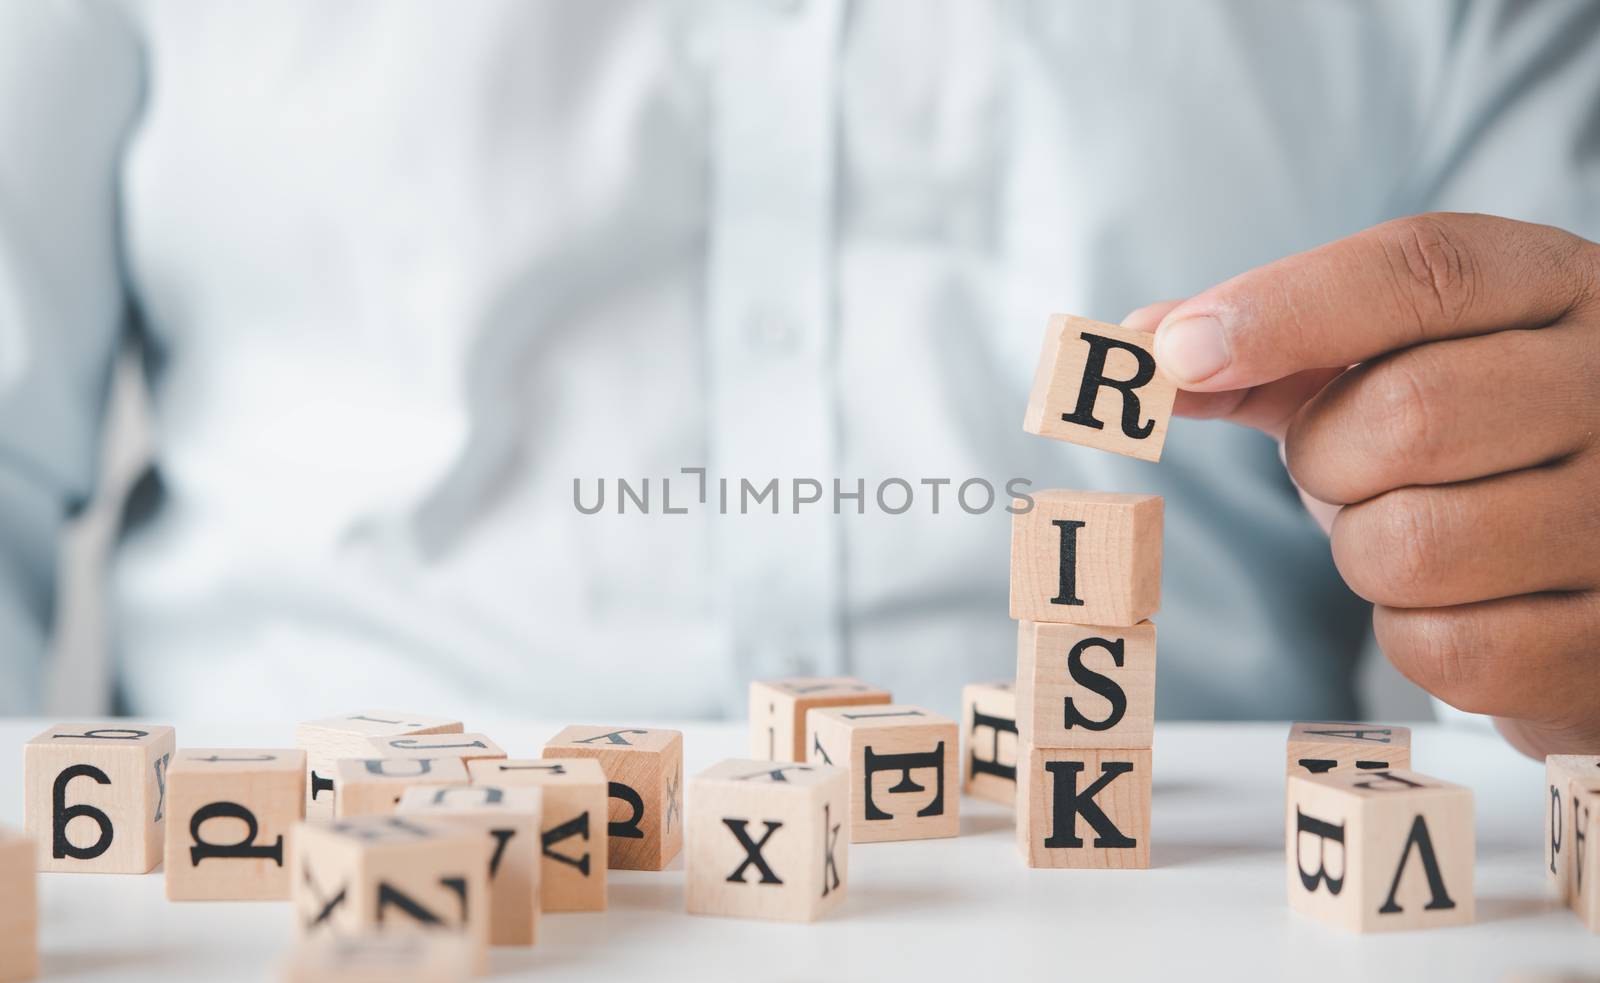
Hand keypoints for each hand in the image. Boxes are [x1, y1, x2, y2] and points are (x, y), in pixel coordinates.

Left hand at [1125, 213, 1599, 758]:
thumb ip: (1268, 351)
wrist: (1593, 564)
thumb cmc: (1467, 443)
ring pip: (1413, 546)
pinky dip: (1411, 634)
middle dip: (1326, 458)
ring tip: (1412, 528)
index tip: (1176, 356)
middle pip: (1408, 415)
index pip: (1421, 270)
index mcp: (1560, 290)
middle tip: (1342, 466)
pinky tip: (1456, 600)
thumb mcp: (1383, 367)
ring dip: (1364, 552)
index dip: (1283, 309)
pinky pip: (1447, 650)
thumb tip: (1140, 348)